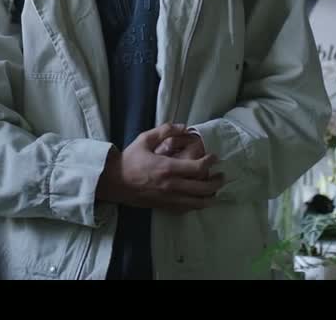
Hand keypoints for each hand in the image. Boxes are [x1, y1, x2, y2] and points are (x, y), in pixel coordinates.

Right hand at [97, 123, 224, 212]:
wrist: (114, 182)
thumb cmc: (129, 160)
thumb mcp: (144, 139)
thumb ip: (165, 130)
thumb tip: (183, 126)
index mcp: (168, 168)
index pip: (198, 167)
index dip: (210, 162)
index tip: (215, 157)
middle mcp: (171, 185)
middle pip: (203, 188)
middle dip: (217, 182)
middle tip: (222, 176)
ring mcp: (168, 199)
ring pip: (197, 203)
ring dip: (210, 197)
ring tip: (216, 190)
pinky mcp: (164, 206)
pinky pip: (186, 209)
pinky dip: (197, 205)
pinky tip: (200, 199)